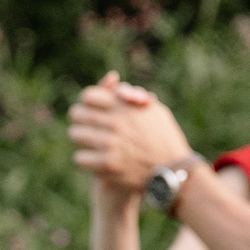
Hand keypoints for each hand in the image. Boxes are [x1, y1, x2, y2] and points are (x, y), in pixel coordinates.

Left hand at [68, 72, 196, 192]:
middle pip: (77, 114)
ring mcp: (110, 145)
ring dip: (80, 138)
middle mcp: (116, 123)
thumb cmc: (164, 137)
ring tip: (88, 142)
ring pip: (75, 135)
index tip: (90, 109)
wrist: (173, 171)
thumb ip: (131, 94)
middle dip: (79, 119)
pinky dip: (84, 159)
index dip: (87, 102)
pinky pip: (79, 158)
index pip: (88, 96)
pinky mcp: (107, 166)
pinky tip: (93, 159)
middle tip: (83, 125)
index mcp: (125, 107)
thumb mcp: (153, 110)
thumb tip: (112, 78)